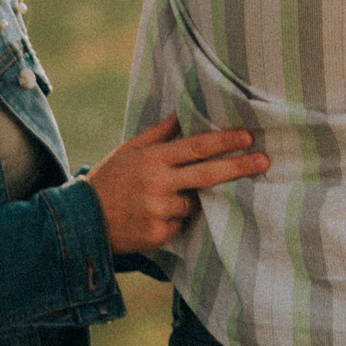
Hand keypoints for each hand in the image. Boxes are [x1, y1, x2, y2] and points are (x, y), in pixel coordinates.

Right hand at [89, 112, 268, 251]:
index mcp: (152, 159)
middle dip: (239, 167)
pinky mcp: (158, 234)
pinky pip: (180, 225)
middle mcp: (157, 184)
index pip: (195, 147)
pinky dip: (173, 220)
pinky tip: (151, 217)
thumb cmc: (110, 179)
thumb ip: (159, 133)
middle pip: (207, 175)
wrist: (81, 220)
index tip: (247, 137)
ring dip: (186, 200)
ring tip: (157, 200)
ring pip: (193, 204)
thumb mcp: (129, 150)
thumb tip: (183, 111)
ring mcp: (158, 211)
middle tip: (264, 160)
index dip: (224, 142)